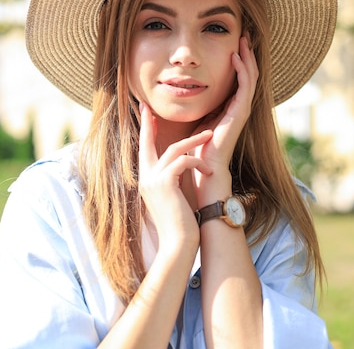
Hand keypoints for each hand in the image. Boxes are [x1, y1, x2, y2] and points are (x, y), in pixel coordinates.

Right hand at [138, 103, 212, 248]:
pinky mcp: (165, 183)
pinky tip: (209, 170)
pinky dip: (197, 161)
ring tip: (210, 134)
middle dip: (149, 124)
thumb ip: (172, 181)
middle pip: (146, 142)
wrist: (178, 244)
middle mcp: (145, 178)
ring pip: (172, 149)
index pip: (143, 151)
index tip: (147, 116)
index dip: (145, 132)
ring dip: (194, 141)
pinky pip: (183, 161)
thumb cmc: (180, 224)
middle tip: (150, 108)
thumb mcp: (173, 197)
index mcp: (147, 180)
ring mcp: (153, 180)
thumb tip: (179, 169)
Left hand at [191, 36, 258, 203]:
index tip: (235, 41)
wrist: (206, 164)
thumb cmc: (200, 143)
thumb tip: (185, 84)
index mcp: (232, 105)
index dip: (240, 58)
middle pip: (250, 72)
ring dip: (247, 56)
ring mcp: (243, 108)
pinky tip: (235, 57)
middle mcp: (241, 105)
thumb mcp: (199, 114)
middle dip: (247, 52)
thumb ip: (201, 100)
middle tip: (244, 34)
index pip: (241, 76)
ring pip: (251, 76)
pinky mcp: (240, 112)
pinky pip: (245, 86)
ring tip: (243, 40)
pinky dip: (242, 70)